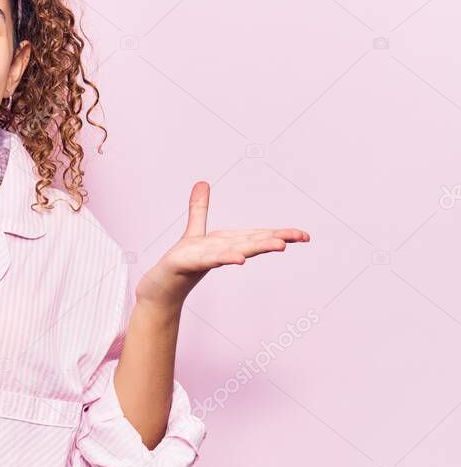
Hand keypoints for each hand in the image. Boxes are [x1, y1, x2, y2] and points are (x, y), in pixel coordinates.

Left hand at [135, 181, 310, 311]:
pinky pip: (210, 260)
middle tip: (301, 237)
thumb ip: (200, 208)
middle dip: (277, 239)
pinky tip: (239, 259)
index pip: (257, 236)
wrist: (162, 284)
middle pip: (252, 242)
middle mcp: (221, 250)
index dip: (280, 234)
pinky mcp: (190, 263)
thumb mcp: (193, 230)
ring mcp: (207, 257)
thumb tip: (202, 182)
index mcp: (227, 242)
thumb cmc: (182, 261)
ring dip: (257, 248)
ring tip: (280, 246)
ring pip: (236, 250)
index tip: (304, 235)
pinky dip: (225, 258)